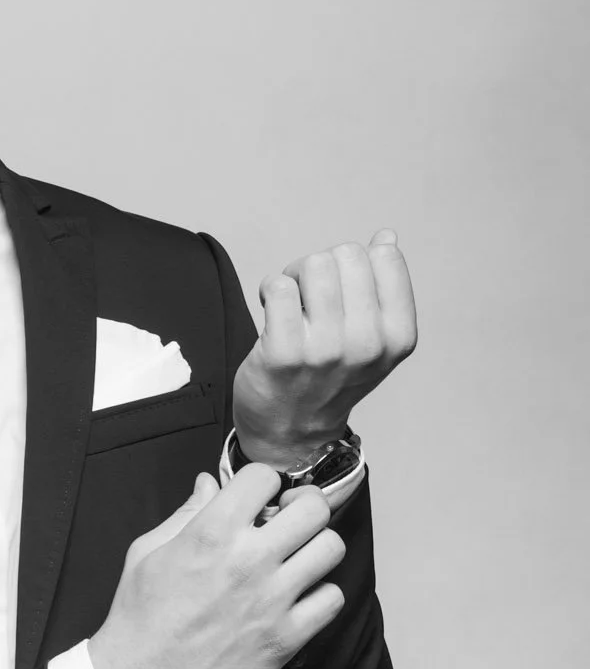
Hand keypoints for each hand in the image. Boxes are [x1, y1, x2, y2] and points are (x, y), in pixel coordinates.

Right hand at [86, 466, 346, 668]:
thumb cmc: (139, 618)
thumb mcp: (147, 552)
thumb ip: (185, 513)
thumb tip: (209, 484)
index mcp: (211, 533)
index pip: (264, 476)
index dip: (263, 483)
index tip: (258, 499)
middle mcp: (248, 561)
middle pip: (313, 508)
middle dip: (303, 507)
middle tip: (291, 521)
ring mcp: (272, 600)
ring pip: (331, 548)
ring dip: (315, 548)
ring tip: (297, 559)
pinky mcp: (285, 638)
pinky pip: (332, 599)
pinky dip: (320, 595)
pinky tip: (297, 598)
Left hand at [232, 230, 417, 466]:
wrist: (291, 430)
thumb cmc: (329, 376)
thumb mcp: (374, 337)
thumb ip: (384, 287)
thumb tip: (387, 238)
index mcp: (399, 335)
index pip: (384, 255)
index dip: (358, 263)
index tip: (344, 291)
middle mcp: (368, 344)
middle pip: (347, 254)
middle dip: (324, 267)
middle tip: (311, 299)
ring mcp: (326, 350)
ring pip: (313, 264)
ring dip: (295, 276)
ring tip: (292, 305)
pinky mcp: (284, 353)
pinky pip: (278, 287)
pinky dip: (270, 290)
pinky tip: (271, 314)